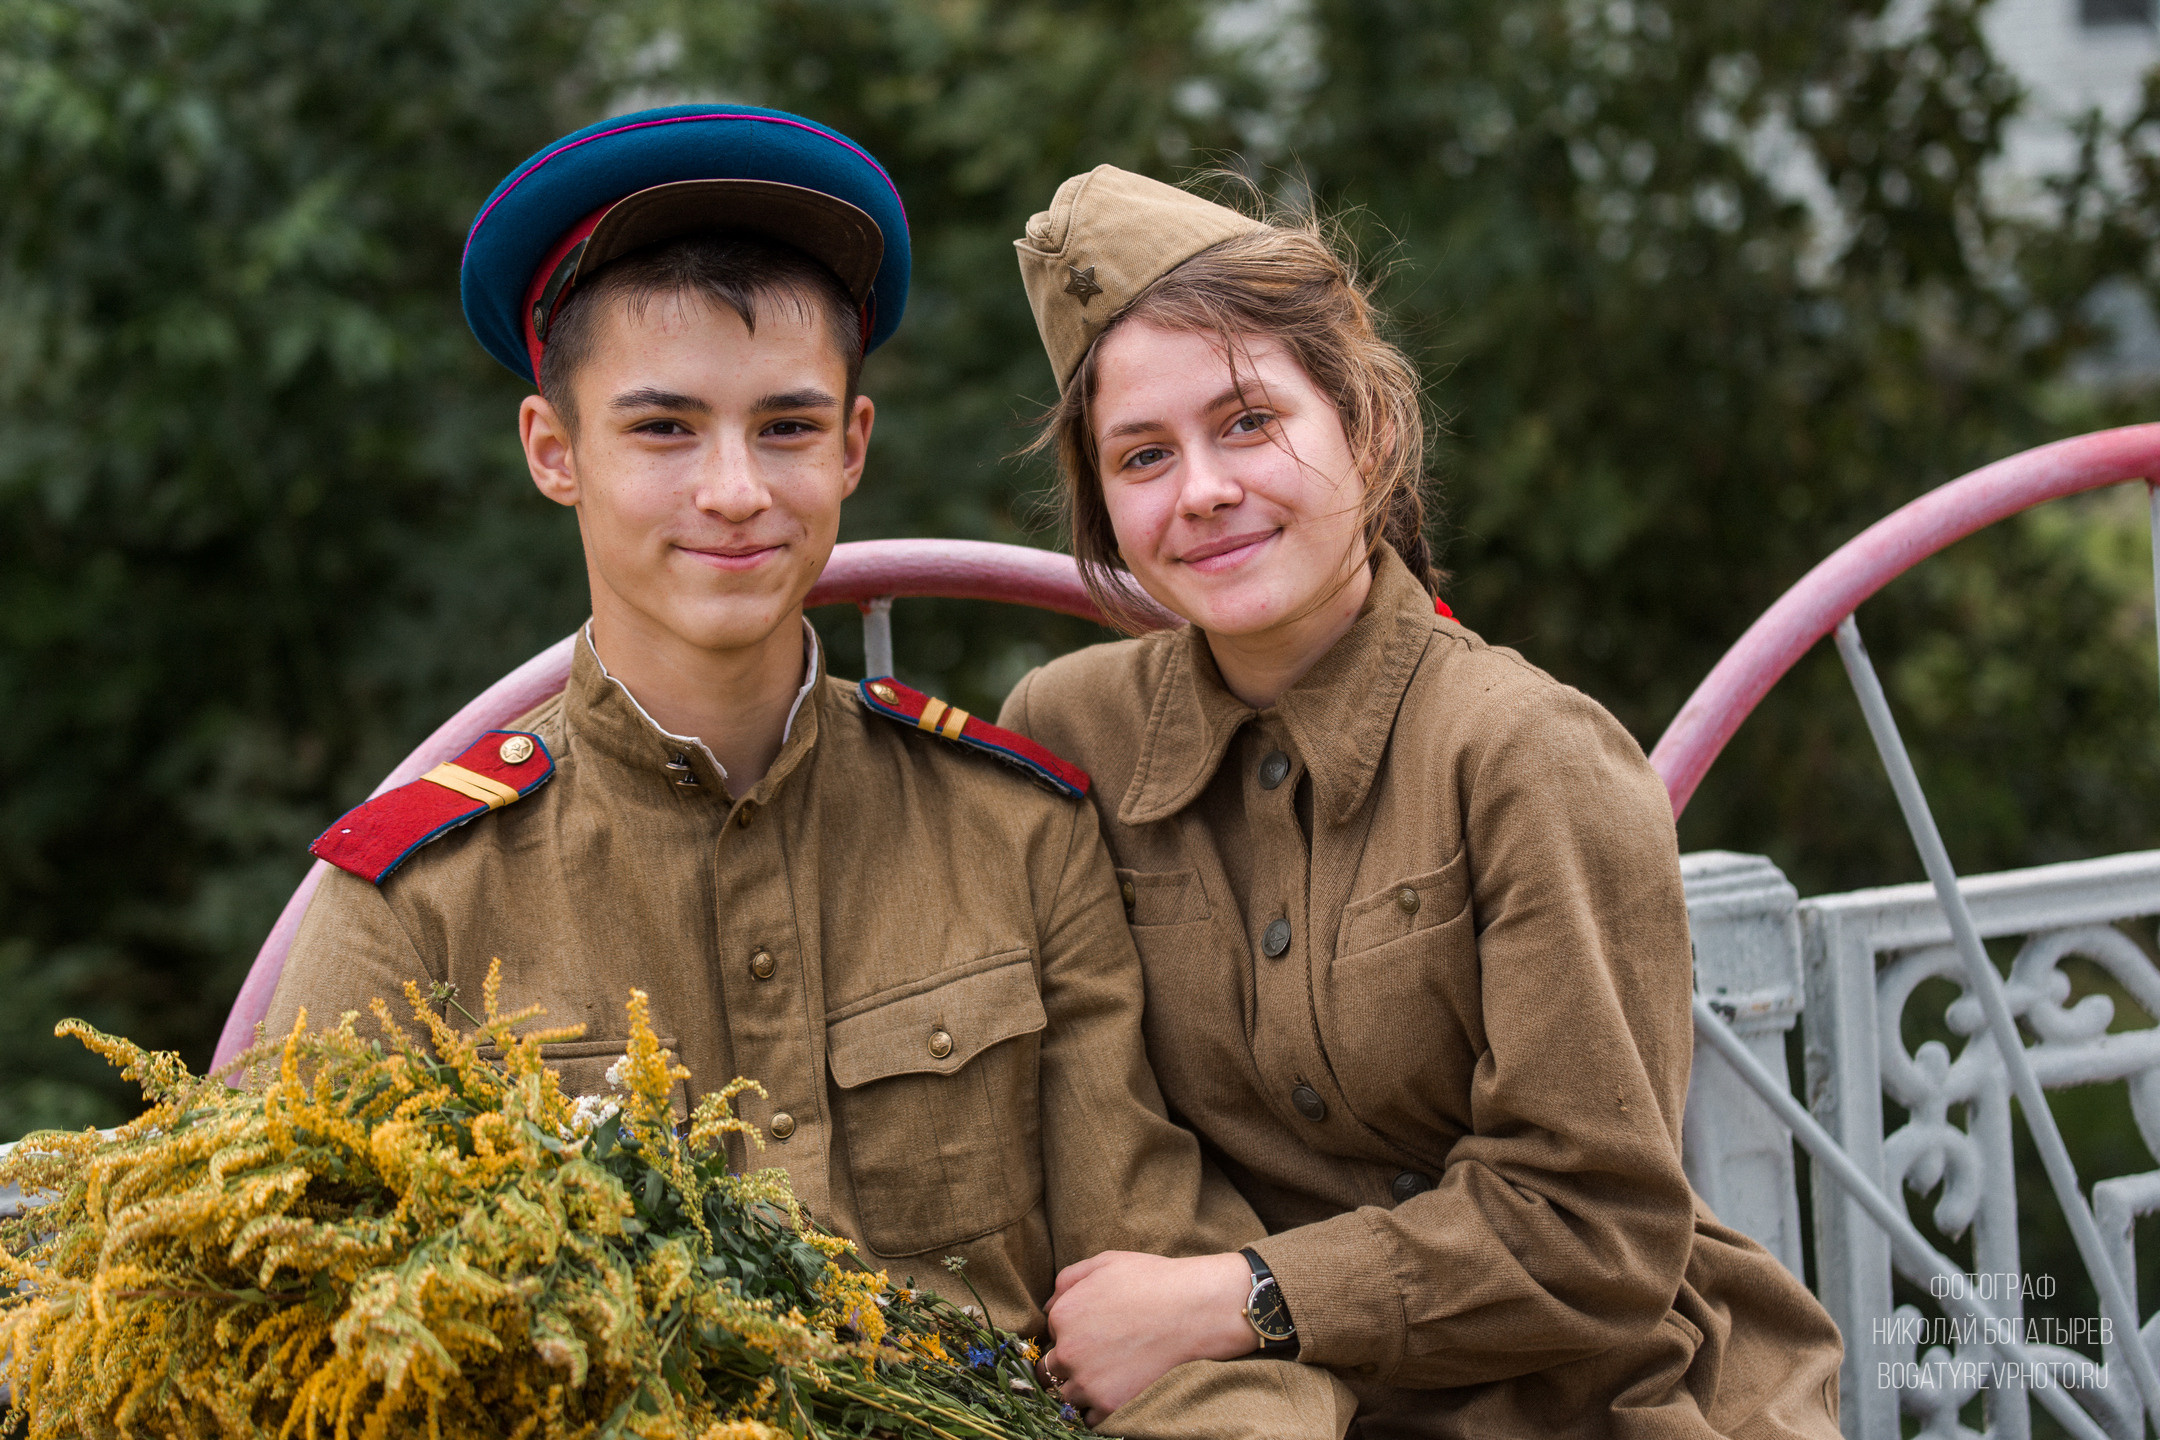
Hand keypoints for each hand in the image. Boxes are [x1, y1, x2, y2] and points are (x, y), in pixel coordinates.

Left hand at [1038, 1250, 1256, 1424]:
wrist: (1190, 1310)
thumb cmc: (1150, 1281)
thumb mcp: (1104, 1263)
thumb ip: (1068, 1280)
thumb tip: (1049, 1306)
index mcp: (1061, 1316)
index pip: (1050, 1335)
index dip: (1069, 1334)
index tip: (1091, 1332)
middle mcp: (1067, 1352)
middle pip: (1049, 1370)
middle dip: (1066, 1365)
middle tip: (1094, 1357)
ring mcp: (1086, 1381)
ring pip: (1065, 1395)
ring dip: (1078, 1389)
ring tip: (1103, 1376)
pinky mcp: (1108, 1403)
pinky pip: (1087, 1418)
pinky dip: (1095, 1410)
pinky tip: (1111, 1393)